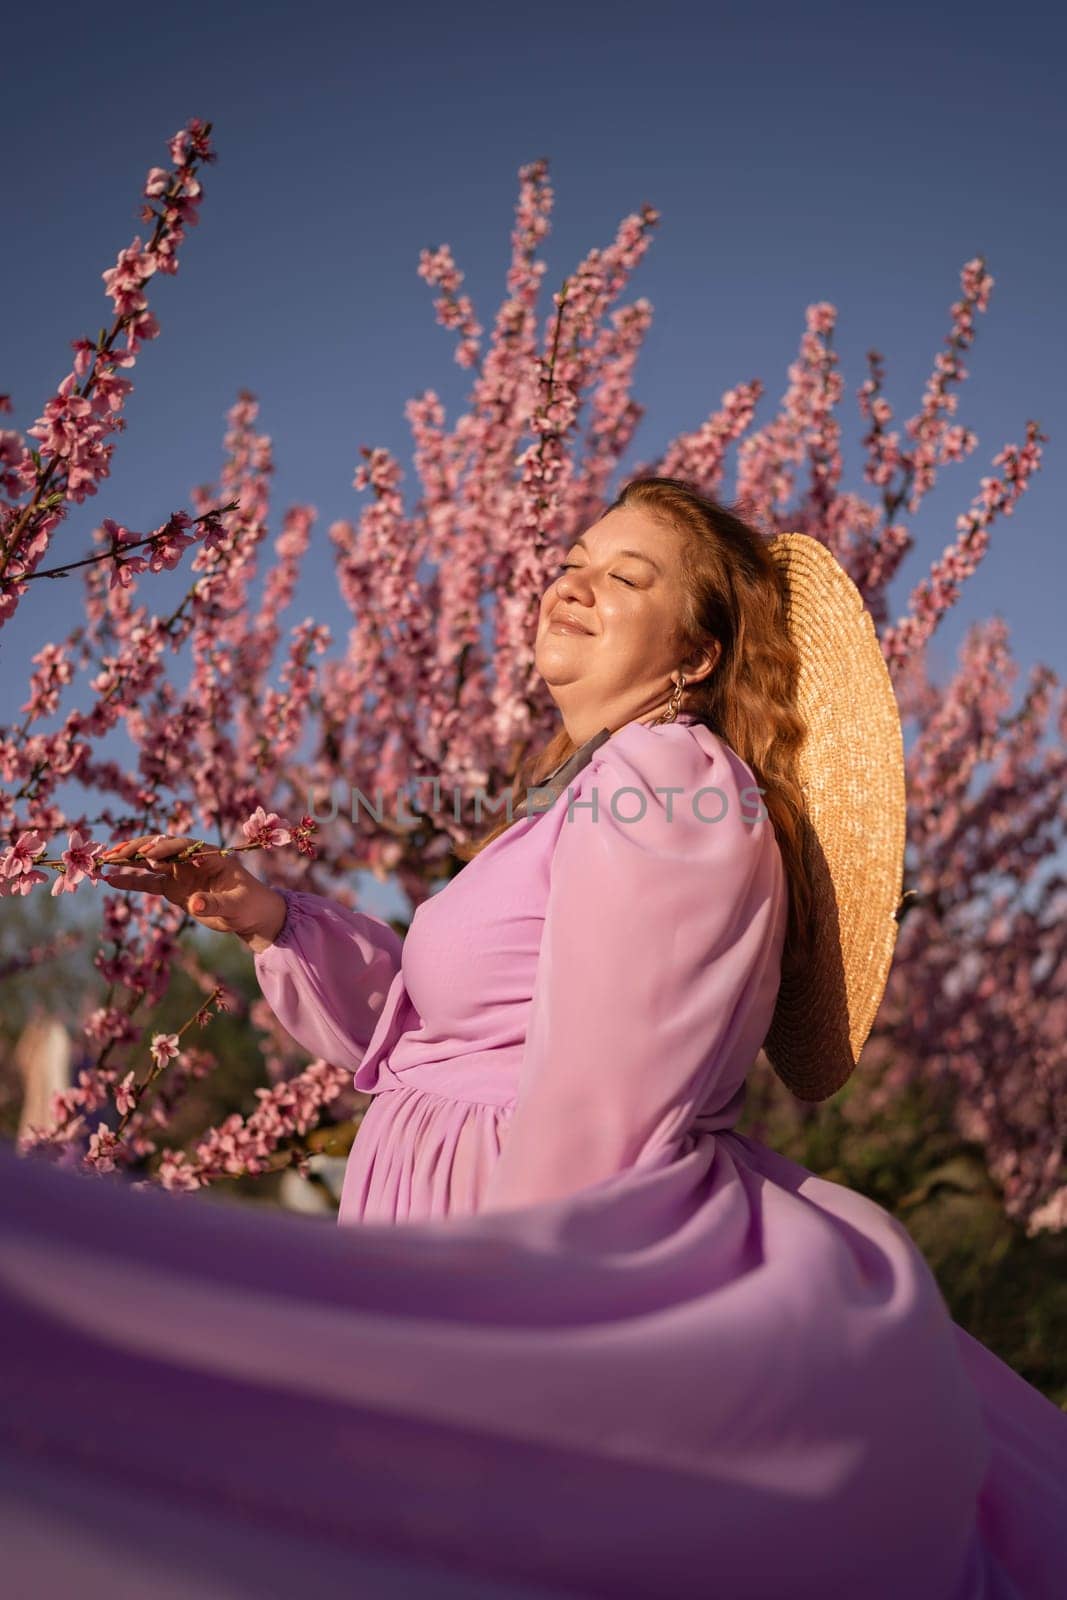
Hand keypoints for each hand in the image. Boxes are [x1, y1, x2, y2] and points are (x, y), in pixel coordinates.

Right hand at [98, 834, 287, 950]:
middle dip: (138, 849)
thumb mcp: (236, 905)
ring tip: (104, 860)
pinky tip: (110, 879)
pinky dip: (130, 881)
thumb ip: (214, 903)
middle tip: (115, 852)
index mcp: (210, 855)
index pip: (183, 846)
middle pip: (161, 849)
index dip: (165, 849)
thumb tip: (193, 904)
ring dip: (128, 861)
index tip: (148, 856)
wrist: (251, 915)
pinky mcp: (173, 888)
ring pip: (149, 863)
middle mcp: (191, 860)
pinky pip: (148, 882)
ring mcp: (180, 872)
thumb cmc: (249, 904)